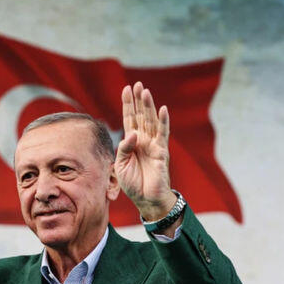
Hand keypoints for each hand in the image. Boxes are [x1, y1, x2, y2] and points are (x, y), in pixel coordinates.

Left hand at [114, 82, 175, 220]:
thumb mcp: (120, 165)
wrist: (146, 200)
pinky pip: (163, 134)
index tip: (126, 89)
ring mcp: (153, 144)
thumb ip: (124, 148)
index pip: (129, 119)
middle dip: (138, 100)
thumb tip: (132, 133)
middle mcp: (143, 140)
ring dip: (148, 106)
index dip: (128, 104)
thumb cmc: (133, 184)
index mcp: (131, 142)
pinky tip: (162, 109)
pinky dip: (163, 121)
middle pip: (140, 116)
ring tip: (145, 91)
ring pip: (150, 121)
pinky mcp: (161, 151)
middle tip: (137, 84)